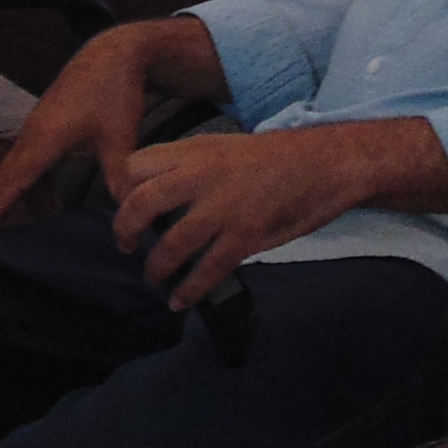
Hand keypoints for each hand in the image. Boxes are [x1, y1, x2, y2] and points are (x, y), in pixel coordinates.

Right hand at [0, 18, 183, 237]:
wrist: (112, 53)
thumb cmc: (115, 92)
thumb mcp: (121, 137)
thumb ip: (119, 178)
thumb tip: (126, 212)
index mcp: (45, 138)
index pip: (13, 182)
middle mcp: (32, 133)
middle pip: (4, 176)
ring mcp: (34, 126)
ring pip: (12, 167)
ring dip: (6, 195)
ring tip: (0, 225)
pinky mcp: (42, 123)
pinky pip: (23, 158)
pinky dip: (21, 180)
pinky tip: (35, 199)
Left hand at [110, 128, 378, 308]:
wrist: (326, 162)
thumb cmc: (277, 156)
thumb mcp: (225, 146)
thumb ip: (191, 166)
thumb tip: (159, 196)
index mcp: (196, 150)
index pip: (136, 166)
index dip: (121, 190)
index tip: (122, 207)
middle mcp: (202, 175)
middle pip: (141, 203)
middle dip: (125, 230)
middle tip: (126, 245)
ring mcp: (224, 206)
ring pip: (171, 243)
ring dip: (156, 267)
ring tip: (154, 276)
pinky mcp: (246, 234)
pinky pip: (207, 269)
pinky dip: (188, 290)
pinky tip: (179, 301)